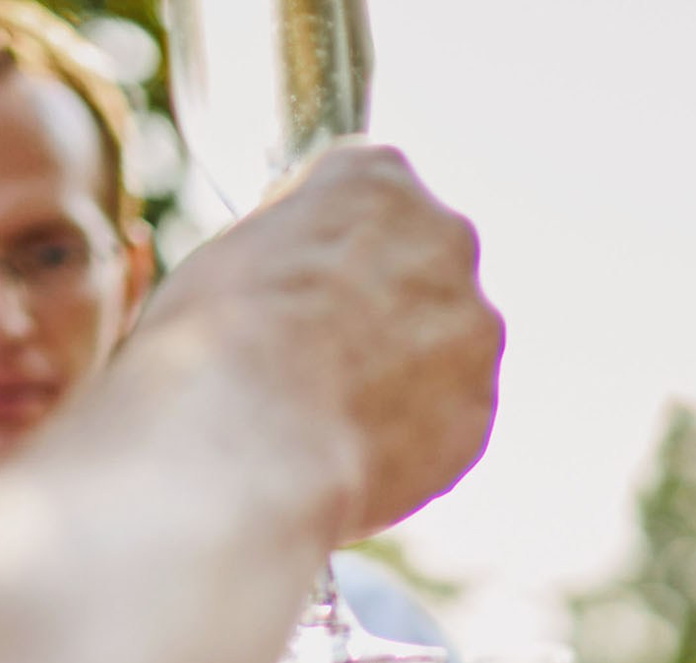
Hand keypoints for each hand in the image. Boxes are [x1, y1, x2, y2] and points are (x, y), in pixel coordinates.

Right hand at [142, 142, 503, 539]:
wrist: (249, 452)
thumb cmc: (214, 347)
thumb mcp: (229, 253)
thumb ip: (294, 243)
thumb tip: (304, 265)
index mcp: (377, 176)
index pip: (369, 193)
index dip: (331, 245)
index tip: (304, 281)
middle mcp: (445, 237)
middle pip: (421, 263)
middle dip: (383, 301)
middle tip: (323, 352)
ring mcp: (474, 326)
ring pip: (444, 341)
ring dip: (406, 367)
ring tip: (336, 411)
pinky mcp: (481, 407)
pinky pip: (448, 414)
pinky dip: (414, 429)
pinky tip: (358, 448)